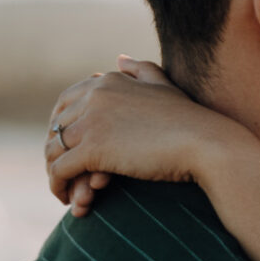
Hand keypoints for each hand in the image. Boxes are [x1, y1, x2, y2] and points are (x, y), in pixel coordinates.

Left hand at [46, 58, 225, 215]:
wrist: (205, 143)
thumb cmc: (189, 119)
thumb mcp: (163, 85)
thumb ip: (140, 70)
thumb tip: (119, 59)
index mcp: (106, 82)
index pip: (64, 103)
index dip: (60, 128)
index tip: (67, 149)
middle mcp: (94, 96)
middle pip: (56, 128)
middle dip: (57, 153)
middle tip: (66, 175)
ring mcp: (91, 121)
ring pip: (53, 150)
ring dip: (56, 174)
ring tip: (70, 192)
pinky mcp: (93, 149)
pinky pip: (60, 170)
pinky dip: (59, 187)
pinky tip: (73, 201)